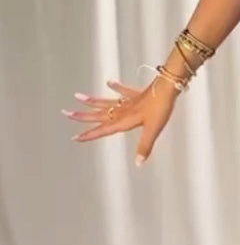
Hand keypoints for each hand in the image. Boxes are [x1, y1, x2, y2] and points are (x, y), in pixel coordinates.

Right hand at [62, 77, 180, 165]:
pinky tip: (109, 82)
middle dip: (82, 116)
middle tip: (66, 113)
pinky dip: (116, 87)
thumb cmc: (160, 108)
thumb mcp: (153, 130)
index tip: (75, 137)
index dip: (90, 134)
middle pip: (99, 114)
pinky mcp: (137, 94)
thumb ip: (145, 146)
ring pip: (106, 101)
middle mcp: (123, 110)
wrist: (168, 87)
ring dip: (92, 101)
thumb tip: (138, 163)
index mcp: (124, 120)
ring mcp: (129, 101)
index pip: (103, 129)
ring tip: (78, 97)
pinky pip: (123, 91)